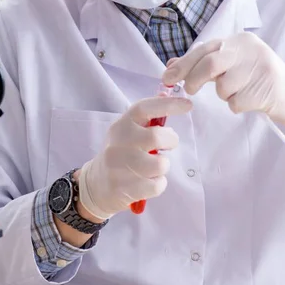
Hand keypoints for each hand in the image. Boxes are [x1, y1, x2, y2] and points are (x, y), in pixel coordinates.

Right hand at [77, 96, 191, 219]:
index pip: (144, 108)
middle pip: (156, 137)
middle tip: (167, 145)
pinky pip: (156, 185)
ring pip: (160, 164)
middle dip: (170, 141)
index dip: (168, 104)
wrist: (96, 185)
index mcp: (121, 125)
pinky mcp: (123, 188)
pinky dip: (158, 184)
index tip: (188, 104)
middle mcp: (118, 142)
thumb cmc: (120, 155)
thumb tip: (167, 95)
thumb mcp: (127, 133)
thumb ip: (146, 119)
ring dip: (163, 166)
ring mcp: (118, 166)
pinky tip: (147, 182)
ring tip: (153, 167)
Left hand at [162, 32, 284, 129]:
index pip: (204, 49)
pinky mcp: (266, 89)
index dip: (183, 64)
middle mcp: (249, 49)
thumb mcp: (231, 64)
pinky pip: (236, 102)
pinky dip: (236, 105)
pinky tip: (249, 100)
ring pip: (223, 87)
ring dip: (224, 95)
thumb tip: (170, 65)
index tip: (167, 78)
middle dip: (194, 79)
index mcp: (239, 40)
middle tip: (189, 90)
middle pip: (210, 63)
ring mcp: (259, 68)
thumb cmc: (256, 77)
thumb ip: (202, 62)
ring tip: (238, 91)